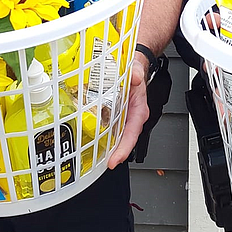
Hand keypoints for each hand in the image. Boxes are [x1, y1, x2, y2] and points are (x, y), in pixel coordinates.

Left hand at [107, 52, 149, 168]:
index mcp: (139, 110)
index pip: (132, 133)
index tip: (115, 159)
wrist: (134, 67)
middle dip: (115, 153)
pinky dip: (103, 137)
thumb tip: (135, 77)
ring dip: (109, 148)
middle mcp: (131, 117)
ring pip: (117, 137)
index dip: (124, 148)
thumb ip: (136, 72)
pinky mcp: (115, 116)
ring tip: (96, 159)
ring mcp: (123, 118)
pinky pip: (110, 129)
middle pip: (124, 140)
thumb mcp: (137, 69)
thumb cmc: (136, 72)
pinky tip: (93, 141)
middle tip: (104, 164)